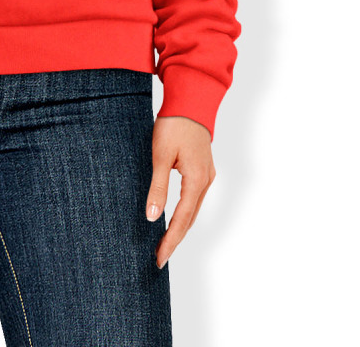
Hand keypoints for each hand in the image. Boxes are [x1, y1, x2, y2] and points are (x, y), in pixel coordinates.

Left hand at [146, 116, 215, 268]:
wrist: (190, 101)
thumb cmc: (174, 125)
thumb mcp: (160, 156)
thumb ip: (158, 187)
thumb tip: (152, 217)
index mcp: (196, 181)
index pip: (181, 220)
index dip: (170, 241)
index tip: (159, 258)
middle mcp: (206, 181)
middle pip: (190, 219)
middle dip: (175, 239)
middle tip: (159, 258)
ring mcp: (207, 175)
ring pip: (193, 210)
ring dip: (180, 227)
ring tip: (165, 243)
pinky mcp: (203, 169)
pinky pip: (194, 198)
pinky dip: (184, 212)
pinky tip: (175, 218)